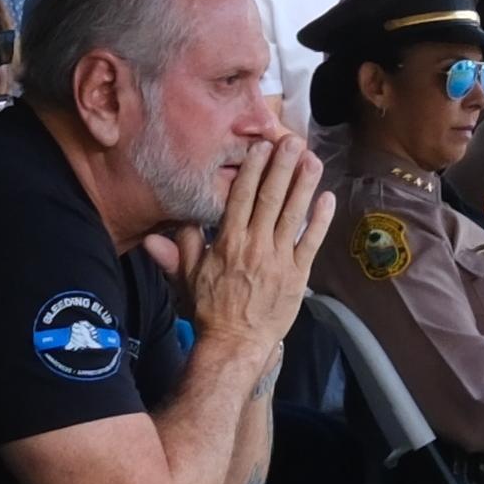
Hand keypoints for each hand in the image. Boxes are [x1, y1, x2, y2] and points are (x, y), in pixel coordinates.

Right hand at [182, 137, 334, 352]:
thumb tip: (156, 231)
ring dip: (303, 184)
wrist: (235, 343)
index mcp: (228, 242)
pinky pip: (310, 242)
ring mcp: (278, 259)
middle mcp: (254, 246)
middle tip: (292, 140)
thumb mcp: (189, 278)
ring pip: (292, 215)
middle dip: (282, 167)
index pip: (241, 198)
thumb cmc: (211, 310)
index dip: (252, 170)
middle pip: (270, 198)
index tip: (261, 147)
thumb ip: (180, 249)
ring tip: (312, 159)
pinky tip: (326, 198)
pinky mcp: (297, 275)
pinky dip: (320, 220)